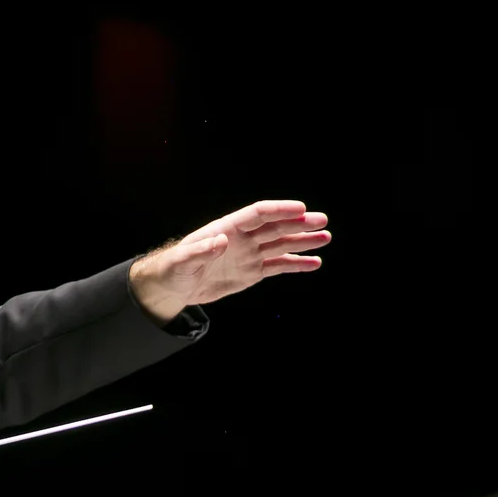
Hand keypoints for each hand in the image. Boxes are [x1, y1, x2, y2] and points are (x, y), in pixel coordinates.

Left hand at [129, 199, 330, 322]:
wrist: (173, 287)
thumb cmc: (172, 269)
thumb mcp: (182, 261)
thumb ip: (200, 250)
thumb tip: (221, 241)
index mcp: (226, 229)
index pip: (257, 214)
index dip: (279, 210)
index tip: (301, 209)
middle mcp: (242, 239)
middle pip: (275, 227)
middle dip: (298, 223)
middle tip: (322, 221)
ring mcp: (249, 254)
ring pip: (281, 245)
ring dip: (303, 241)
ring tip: (325, 238)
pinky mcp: (252, 272)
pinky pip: (278, 266)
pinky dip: (296, 264)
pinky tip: (314, 262)